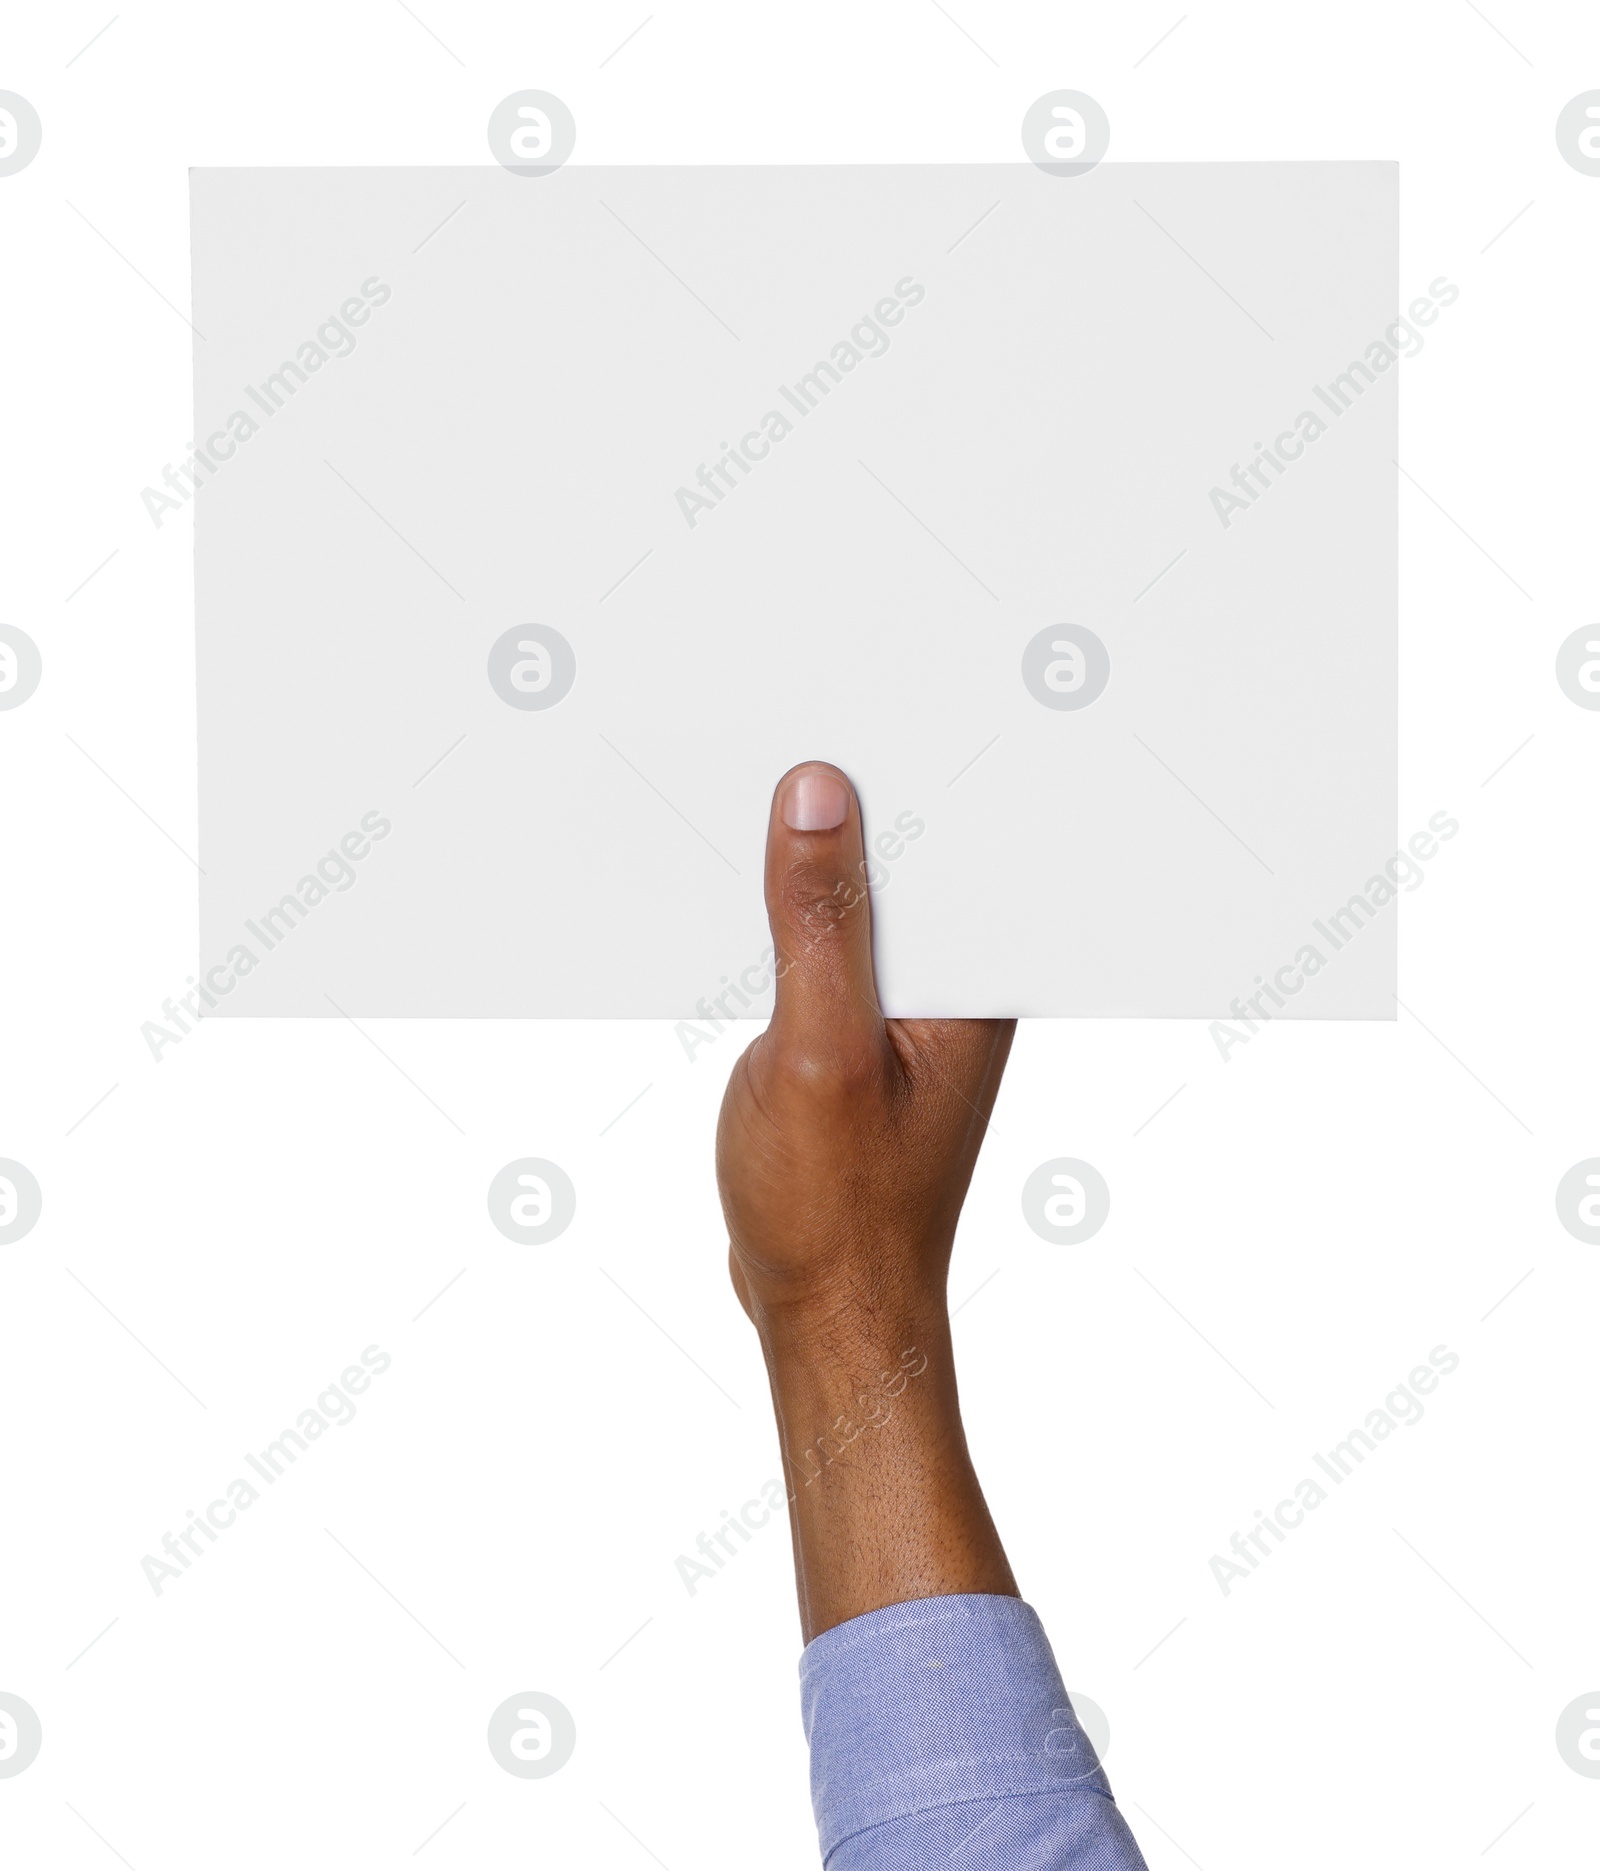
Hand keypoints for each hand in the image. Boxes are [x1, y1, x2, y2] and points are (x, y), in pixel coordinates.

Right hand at [716, 762, 1013, 1332]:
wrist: (824, 1311)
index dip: (916, 765)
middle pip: (908, 860)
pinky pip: (822, 947)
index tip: (865, 693)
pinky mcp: (853, 1034)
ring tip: (751, 771)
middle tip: (789, 711)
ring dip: (808, 853)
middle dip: (854, 794)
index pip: (961, 843)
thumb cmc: (837, 1208)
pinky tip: (735, 879)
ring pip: (858, 900)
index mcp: (976, 986)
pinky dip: (782, 914)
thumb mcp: (819, 1053)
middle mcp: (953, 989)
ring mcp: (902, 1012)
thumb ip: (820, 924)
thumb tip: (819, 794)